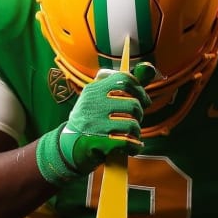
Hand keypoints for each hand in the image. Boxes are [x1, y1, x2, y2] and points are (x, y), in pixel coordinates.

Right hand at [37, 71, 150, 185]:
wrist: (67, 146)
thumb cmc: (90, 119)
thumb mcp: (99, 98)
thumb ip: (124, 85)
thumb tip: (150, 69)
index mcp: (93, 90)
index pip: (124, 79)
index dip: (140, 90)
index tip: (144, 100)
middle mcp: (92, 104)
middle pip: (133, 104)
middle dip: (139, 114)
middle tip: (135, 120)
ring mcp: (93, 124)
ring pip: (132, 125)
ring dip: (136, 133)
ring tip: (131, 135)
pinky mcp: (96, 143)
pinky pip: (126, 142)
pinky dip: (134, 147)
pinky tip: (132, 147)